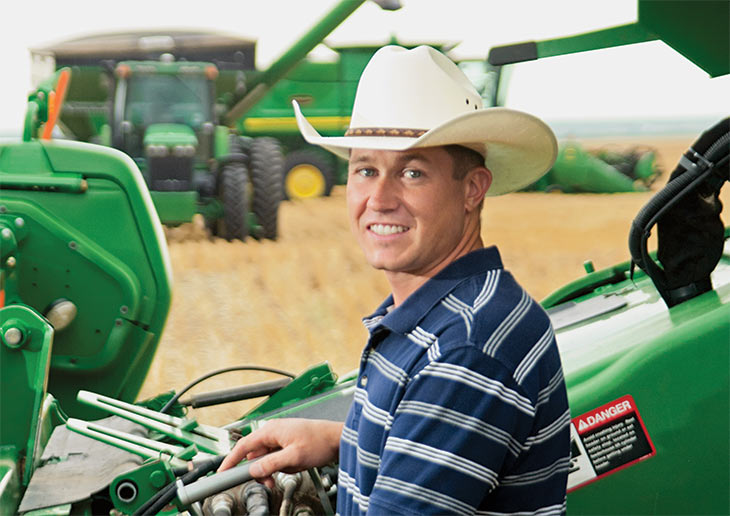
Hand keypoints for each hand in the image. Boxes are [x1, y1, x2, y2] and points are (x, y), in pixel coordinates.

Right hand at [218, 418, 342, 488]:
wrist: (337, 439)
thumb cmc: (319, 442)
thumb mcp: (294, 457)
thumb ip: (271, 464)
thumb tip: (253, 470)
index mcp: (271, 430)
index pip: (243, 446)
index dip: (231, 460)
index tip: (222, 473)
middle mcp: (273, 432)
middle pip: (254, 455)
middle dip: (260, 470)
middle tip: (268, 481)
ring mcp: (280, 438)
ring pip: (266, 458)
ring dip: (273, 469)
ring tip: (288, 470)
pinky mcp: (288, 444)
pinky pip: (277, 458)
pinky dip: (282, 466)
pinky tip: (294, 466)